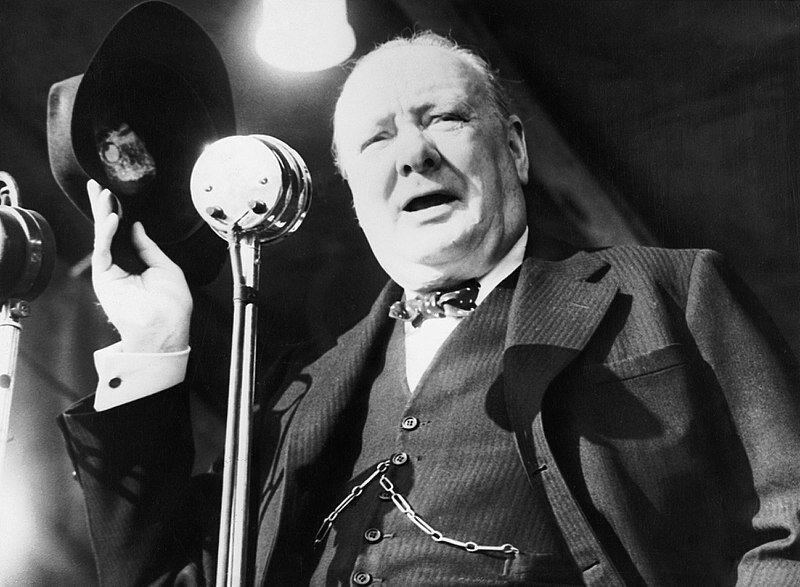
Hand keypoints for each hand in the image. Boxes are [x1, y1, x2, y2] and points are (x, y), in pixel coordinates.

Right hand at [88, 180, 192, 352]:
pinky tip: (112, 219)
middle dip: (102, 207)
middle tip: (97, 186)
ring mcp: (110, 272)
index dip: (118, 214)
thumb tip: (138, 227)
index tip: (115, 195)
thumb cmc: (171, 305)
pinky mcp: (104, 278)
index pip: (123, 234)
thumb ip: (149, 246)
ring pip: (102, 237)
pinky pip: (102, 250)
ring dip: (101, 214)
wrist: (166, 328)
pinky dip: (106, 233)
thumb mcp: (165, 267)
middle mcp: (121, 267)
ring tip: (101, 193)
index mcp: (136, 265)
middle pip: (108, 231)